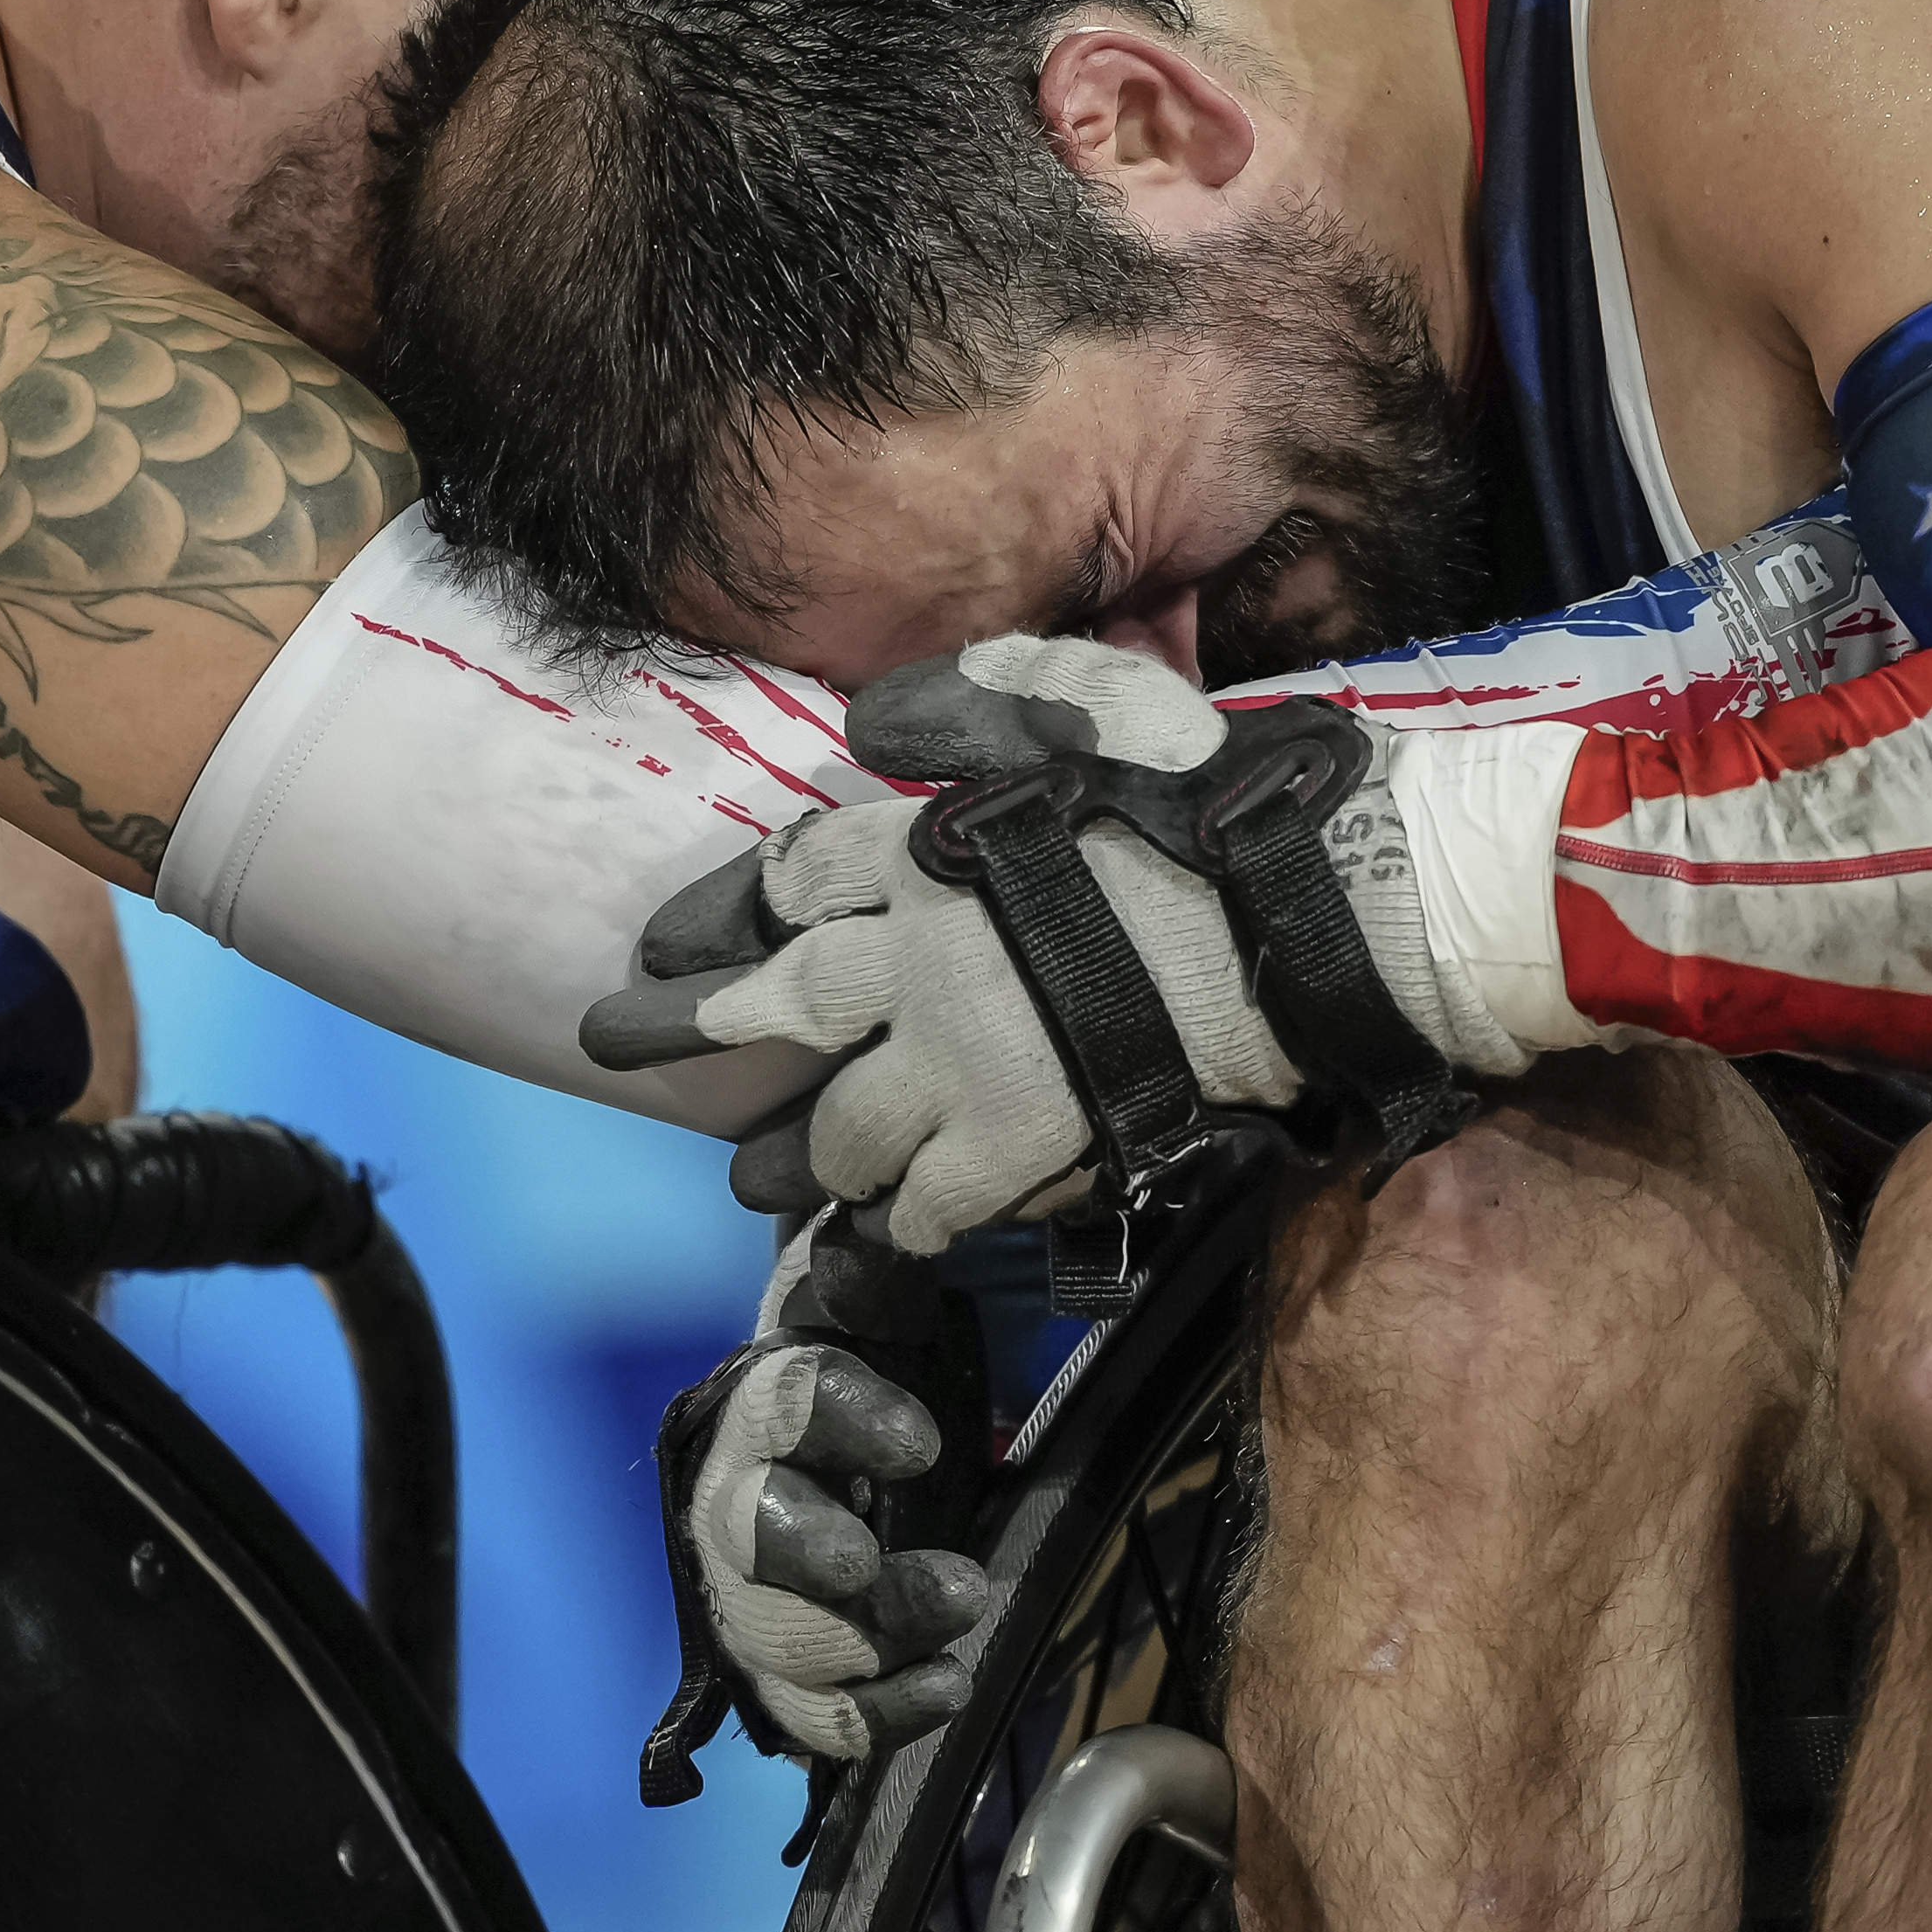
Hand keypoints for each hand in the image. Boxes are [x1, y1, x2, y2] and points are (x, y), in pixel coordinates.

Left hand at [589, 638, 1301, 1253]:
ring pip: (843, 1126)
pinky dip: (903, 1219)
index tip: (667, 945)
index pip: (790, 878)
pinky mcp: (1019, 1142)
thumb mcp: (1074, 705)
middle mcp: (920, 955)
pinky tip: (895, 1226)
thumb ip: (967, 710)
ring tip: (773, 1175)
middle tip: (625, 1050)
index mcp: (926, 847)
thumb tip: (875, 726)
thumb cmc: (1203, 797)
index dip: (725, 914)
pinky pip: (926, 1202)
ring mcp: (964, 1055)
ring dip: (809, 1154)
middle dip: (692, 1033)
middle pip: (781, 1007)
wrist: (1306, 910)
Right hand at [641, 1213, 996, 1799]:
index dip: (837, 1422)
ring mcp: (754, 1595)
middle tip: (894, 1568)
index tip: (919, 1441)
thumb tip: (888, 1219)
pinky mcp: (787, 1669)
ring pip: (776, 1635)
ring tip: (960, 1606)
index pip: (776, 1406)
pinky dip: (871, 1713)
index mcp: (760, 1404)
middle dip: (813, 1553)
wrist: (854, 1437)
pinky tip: (944, 1687)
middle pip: (749, 1538)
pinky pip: (806, 1714)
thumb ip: (875, 1266)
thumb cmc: (869, 1359)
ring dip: (863, 1639)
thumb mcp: (874, 1295)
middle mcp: (737, 1503)